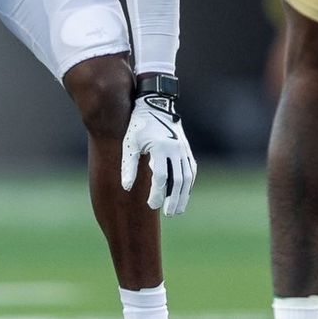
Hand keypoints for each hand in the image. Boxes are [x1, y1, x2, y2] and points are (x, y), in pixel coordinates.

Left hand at [121, 94, 196, 215]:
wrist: (155, 105)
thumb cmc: (138, 125)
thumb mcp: (130, 143)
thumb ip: (128, 165)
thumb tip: (126, 188)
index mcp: (161, 148)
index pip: (161, 176)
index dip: (157, 193)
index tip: (151, 205)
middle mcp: (175, 149)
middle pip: (178, 180)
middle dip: (174, 199)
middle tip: (168, 213)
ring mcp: (183, 149)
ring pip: (187, 177)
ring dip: (184, 195)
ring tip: (177, 210)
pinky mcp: (186, 149)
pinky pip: (190, 170)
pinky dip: (188, 184)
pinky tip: (183, 195)